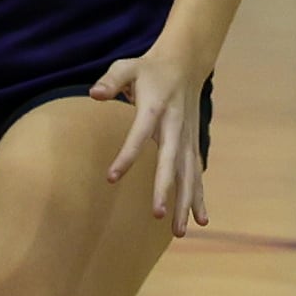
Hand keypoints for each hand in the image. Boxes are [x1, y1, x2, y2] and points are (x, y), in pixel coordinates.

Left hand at [93, 46, 212, 222]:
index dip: (126, 156)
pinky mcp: (192, 144)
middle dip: (165, 189)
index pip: (139, 134)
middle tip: (157, 215)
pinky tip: (200, 220)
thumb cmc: (149, 69)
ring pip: (188, 174)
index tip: (111, 177)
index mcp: (156, 108)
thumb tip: (94, 94)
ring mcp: (187, 137)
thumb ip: (111, 80)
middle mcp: (175, 126)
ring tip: (179, 232)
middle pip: (170, 161)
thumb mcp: (127, 66)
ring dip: (185, 202)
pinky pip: (196, 174)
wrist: (185, 63)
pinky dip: (199, 196)